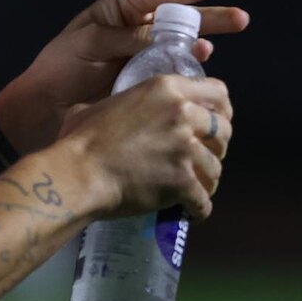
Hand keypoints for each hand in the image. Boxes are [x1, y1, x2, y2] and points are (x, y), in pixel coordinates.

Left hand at [0, 0, 250, 153]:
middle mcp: (139, 25)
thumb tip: (158, 37)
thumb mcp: (86, 45)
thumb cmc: (59, 68)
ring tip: (232, 34)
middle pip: (179, 15)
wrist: (46, 109)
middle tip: (240, 18)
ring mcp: (148, 51)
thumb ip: (122, 38)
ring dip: (208, 36)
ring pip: (184, 39)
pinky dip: (191, 63)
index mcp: (119, 8)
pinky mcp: (151, 75)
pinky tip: (203, 61)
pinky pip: (177, 65)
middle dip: (210, 14)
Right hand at [60, 74, 232, 220]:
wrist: (77, 174)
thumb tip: (110, 110)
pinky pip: (204, 198)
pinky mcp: (183, 180)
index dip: (221, 108)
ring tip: (198, 187)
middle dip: (218, 145)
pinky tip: (193, 212)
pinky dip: (201, 208)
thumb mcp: (101, 106)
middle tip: (205, 157)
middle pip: (224, 129)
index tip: (217, 120)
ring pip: (216, 165)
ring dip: (209, 178)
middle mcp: (183, 114)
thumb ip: (121, 103)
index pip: (218, 92)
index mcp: (168, 89)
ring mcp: (186, 148)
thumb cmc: (81, 140)